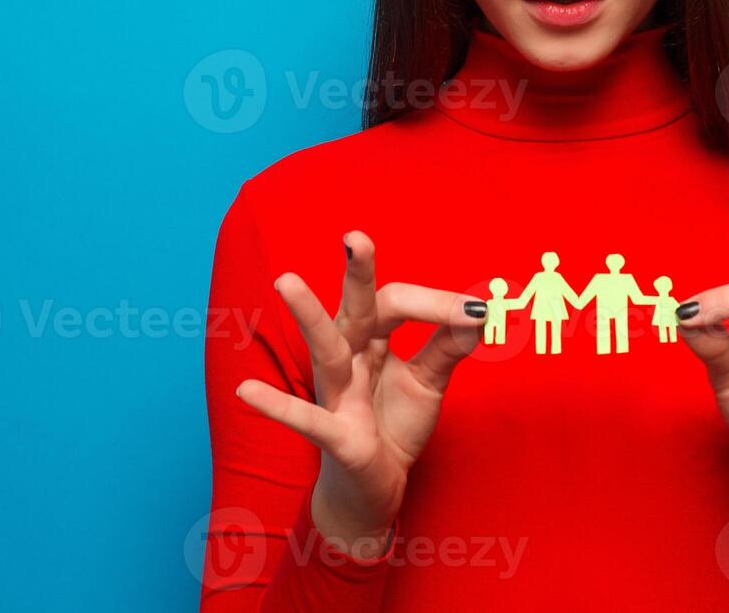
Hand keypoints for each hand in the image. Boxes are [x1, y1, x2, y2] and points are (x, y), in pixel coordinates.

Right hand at [235, 230, 486, 557]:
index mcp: (372, 340)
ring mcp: (337, 395)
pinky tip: (248, 392)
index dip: (437, 305)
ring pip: (324, 350)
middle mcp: (350, 359)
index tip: (478, 310)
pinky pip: (307, 420)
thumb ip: (448, 346)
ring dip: (308, 316)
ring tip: (286, 281)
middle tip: (356, 237)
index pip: (398, 305)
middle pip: (355, 310)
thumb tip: (480, 311)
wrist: (376, 490)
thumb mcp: (427, 381)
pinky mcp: (335, 437)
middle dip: (356, 273)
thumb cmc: (393, 426)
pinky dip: (279, 407)